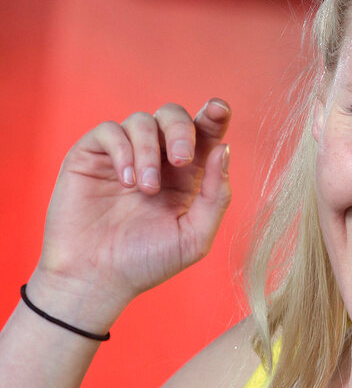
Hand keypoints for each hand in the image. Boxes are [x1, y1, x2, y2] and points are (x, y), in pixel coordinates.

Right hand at [31, 99, 231, 326]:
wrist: (96, 279)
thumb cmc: (146, 262)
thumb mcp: (194, 236)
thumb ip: (216, 196)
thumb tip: (224, 150)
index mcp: (186, 176)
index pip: (204, 135)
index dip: (213, 116)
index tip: (219, 109)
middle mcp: (157, 160)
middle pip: (174, 116)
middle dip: (182, 131)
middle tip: (182, 161)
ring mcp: (124, 155)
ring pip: (143, 120)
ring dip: (150, 151)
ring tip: (145, 189)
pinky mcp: (92, 156)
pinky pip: (110, 130)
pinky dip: (123, 149)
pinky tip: (126, 180)